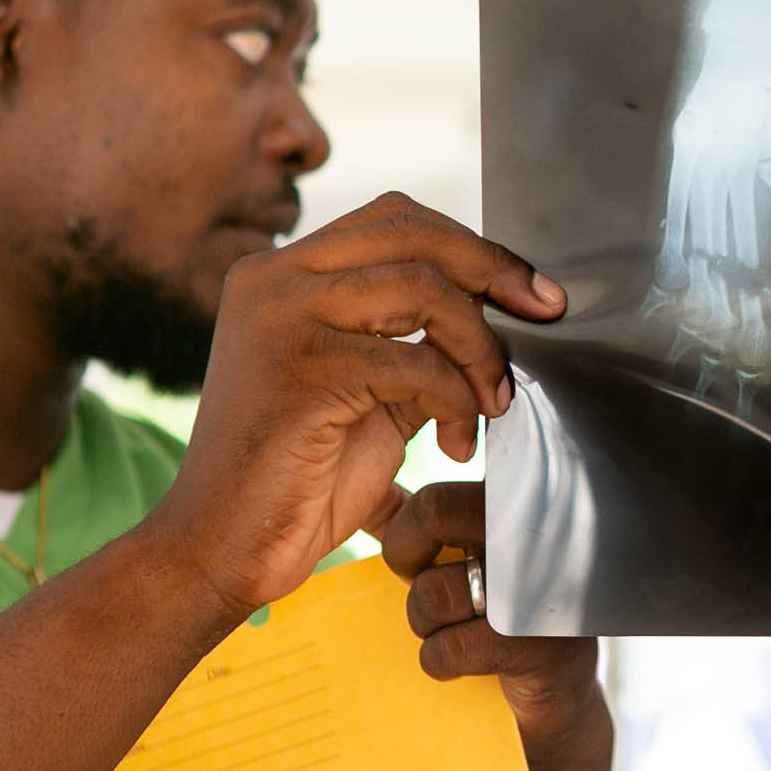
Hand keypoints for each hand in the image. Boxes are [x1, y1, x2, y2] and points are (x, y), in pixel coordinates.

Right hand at [146, 192, 566, 618]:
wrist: (223, 551)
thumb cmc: (300, 479)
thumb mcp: (372, 390)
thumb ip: (417, 341)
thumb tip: (503, 306)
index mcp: (284, 272)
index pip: (397, 219)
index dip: (474, 247)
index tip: (532, 291)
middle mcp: (274, 278)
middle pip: (414, 233)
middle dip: (496, 271)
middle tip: (546, 315)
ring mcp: (280, 315)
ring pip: (424, 289)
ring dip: (480, 348)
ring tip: (491, 404)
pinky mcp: (299, 367)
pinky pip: (416, 362)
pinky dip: (457, 401)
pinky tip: (457, 442)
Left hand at [382, 480, 616, 770]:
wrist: (560, 696)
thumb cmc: (507, 619)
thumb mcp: (480, 560)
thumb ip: (436, 528)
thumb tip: (370, 505)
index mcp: (521, 508)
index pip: (439, 497)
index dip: (407, 532)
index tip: (417, 559)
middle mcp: (539, 535)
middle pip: (433, 514)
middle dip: (405, 557)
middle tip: (421, 588)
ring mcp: (544, 588)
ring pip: (433, 591)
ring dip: (425, 623)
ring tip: (450, 631)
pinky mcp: (542, 646)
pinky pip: (451, 648)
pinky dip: (439, 662)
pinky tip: (460, 664)